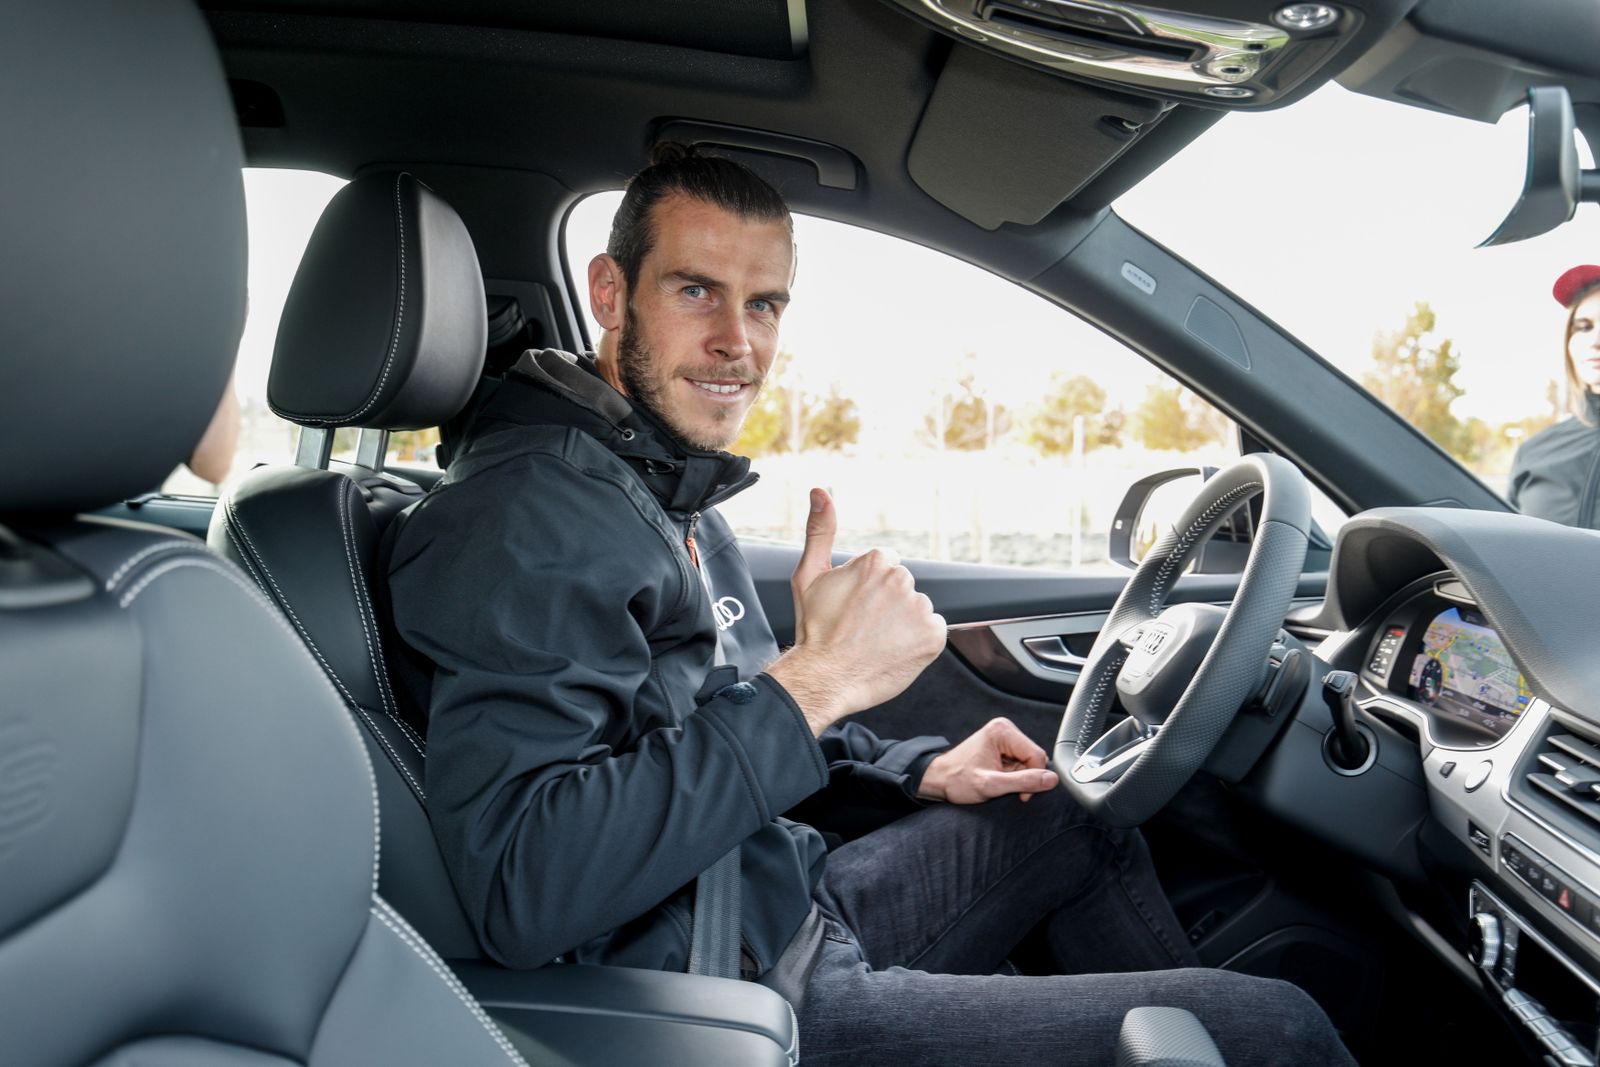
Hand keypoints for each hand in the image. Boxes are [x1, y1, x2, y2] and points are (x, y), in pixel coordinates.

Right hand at [766, 488, 945, 734]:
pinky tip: (893, 652)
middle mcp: (902, 580)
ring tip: (875, 642)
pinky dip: (917, 644)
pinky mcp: (933, 636)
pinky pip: (932, 633)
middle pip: (903, 589)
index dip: (869, 591)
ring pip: (917, 611)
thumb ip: (819, 530)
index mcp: (877, 561)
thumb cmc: (814, 631)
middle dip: (888, 605)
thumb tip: (820, 492)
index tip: (855, 609)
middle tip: (863, 628)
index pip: (887, 568)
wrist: (823, 678)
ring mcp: (919, 609)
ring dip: (903, 625)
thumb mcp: (808, 575)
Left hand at [917, 717, 1058, 804]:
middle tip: (1004, 788)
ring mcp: (1003, 738)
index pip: (1037, 755)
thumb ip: (1023, 782)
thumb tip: (1051, 780)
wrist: (938, 780)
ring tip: (997, 782)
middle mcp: (1004, 729)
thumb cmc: (957, 780)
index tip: (1021, 793)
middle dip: (1024, 777)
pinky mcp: (1002, 747)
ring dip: (1017, 778)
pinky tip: (997, 778)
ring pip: (1028, 763)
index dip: (1033, 778)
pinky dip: (1012, 776)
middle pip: (1034, 758)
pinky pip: (1020, 764)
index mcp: (1002, 731)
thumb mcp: (991, 785)